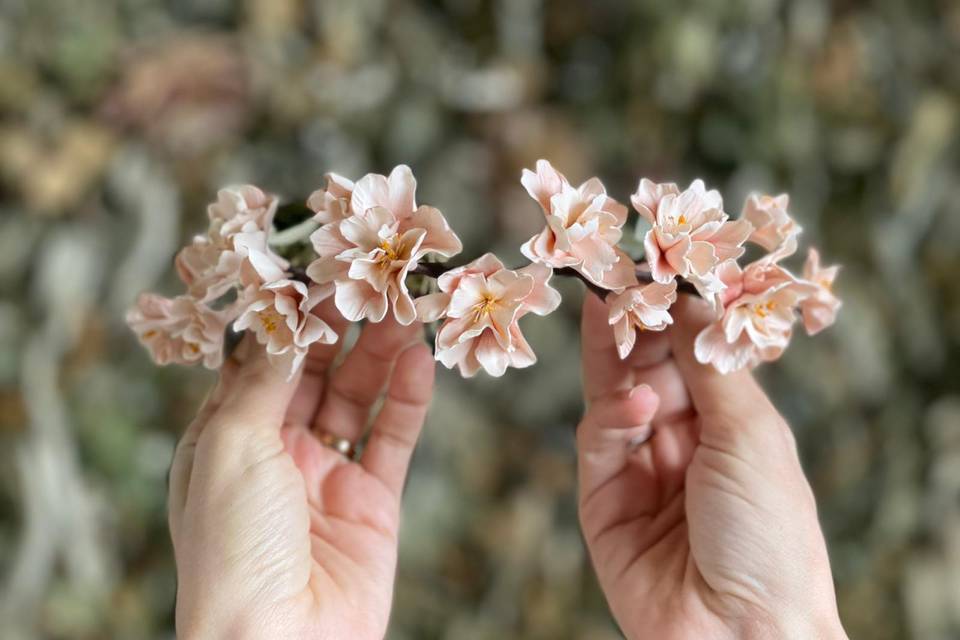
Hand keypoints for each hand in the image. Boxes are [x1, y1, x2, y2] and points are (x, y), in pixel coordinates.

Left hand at [167, 300, 433, 638]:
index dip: (290, 316)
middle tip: (376, 278)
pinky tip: (419, 360)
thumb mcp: (231, 447)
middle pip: (315, 371)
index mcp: (226, 436)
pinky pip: (392, 437)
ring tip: (406, 306)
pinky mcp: (373, 500)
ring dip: (381, 351)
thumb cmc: (232, 547)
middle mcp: (276, 450)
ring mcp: (326, 474)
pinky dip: (407, 398)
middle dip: (343, 325)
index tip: (320, 269)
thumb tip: (281, 318)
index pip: (261, 359)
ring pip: (358, 396)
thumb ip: (264, 379)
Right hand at [576, 294, 846, 639]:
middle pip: (647, 364)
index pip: (691, 352)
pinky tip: (636, 403)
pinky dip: (613, 412)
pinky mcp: (603, 499)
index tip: (652, 263)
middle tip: (615, 272)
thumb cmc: (770, 534)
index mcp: (729, 423)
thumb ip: (708, 363)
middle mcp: (683, 440)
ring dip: (615, 353)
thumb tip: (686, 294)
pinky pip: (599, 439)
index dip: (673, 310)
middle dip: (634, 320)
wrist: (739, 633)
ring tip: (611, 309)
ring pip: (613, 393)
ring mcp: (639, 468)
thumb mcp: (752, 434)